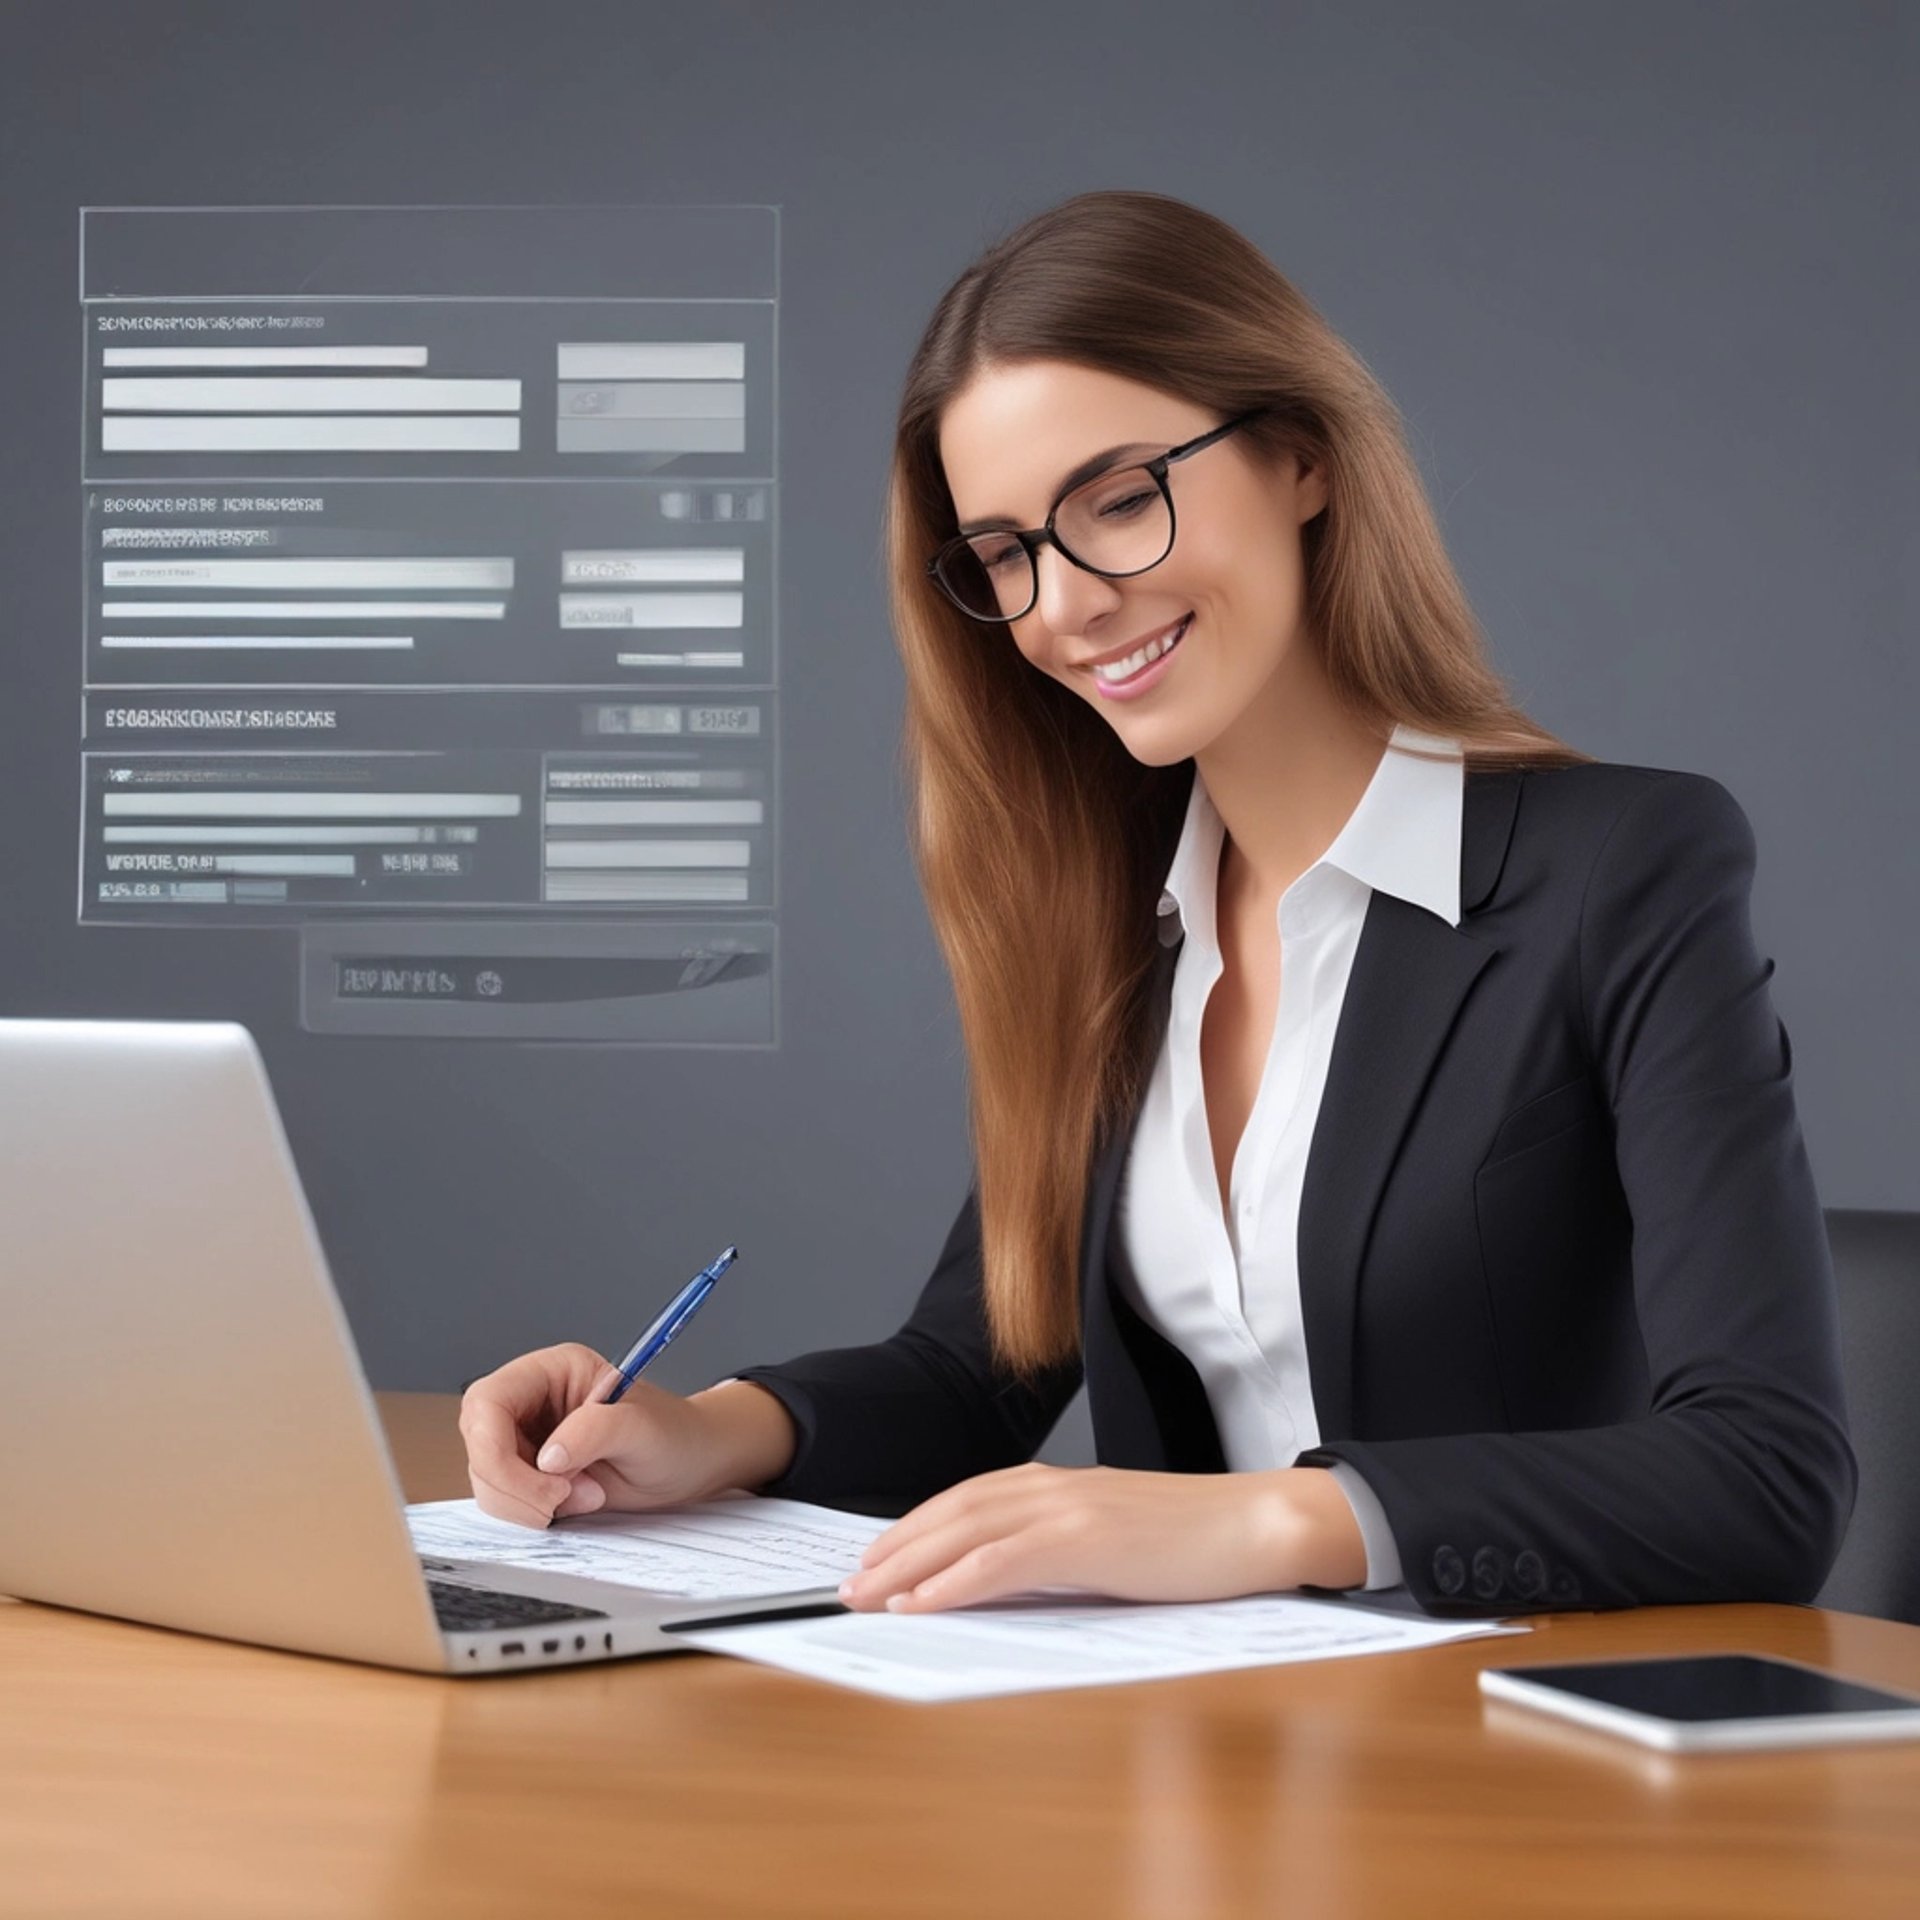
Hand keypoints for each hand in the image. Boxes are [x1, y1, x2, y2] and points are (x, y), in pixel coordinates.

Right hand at [457, 1342, 732, 1528]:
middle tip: (564, 1499)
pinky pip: (503, 1499)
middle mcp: (531, 1400)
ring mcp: (526, 1437)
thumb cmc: (674, 1436)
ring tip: (586, 1495)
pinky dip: (531, 1513)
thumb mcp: (643, 1429)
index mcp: (552, 1370)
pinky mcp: (528, 1472)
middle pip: (478, 1443)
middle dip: (513, 1483)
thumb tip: (546, 1457)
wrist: (690, 1465)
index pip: (488, 1400)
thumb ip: (595, 1431)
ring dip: (527, 1502)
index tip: (547, 1483)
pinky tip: (575, 1503)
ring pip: (485, 1477)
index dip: (496, 1448)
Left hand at [835, 1463, 1367, 1612]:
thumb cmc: (1197, 1541)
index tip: (879, 1559)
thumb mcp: (1118, 1539)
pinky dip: (950, 1582)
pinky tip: (919, 1604)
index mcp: (1061, 1485)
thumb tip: (1020, 1579)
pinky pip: (1000, 1562)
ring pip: (964, 1531)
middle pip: (953, 1511)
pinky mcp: (1084, 1540)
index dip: (917, 1528)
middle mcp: (1054, 1487)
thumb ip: (1067, 1547)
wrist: (1257, 1525)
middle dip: (896, 1547)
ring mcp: (1068, 1508)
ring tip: (866, 1594)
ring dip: (907, 1565)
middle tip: (850, 1582)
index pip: (968, 1500)